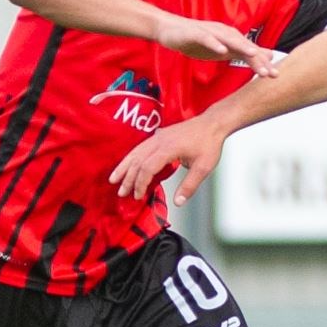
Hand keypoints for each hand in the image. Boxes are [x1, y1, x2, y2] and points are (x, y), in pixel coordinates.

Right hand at [109, 116, 226, 207]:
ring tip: (114, 180)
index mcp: (169, 148)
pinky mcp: (158, 136)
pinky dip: (130, 158)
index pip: (147, 167)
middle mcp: (159, 141)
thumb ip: (189, 185)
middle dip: (128, 179)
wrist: (212, 124)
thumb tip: (178, 202)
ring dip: (124, 167)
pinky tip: (126, 165)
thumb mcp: (203, 167)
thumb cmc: (209, 143)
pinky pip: (139, 147)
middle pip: (138, 161)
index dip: (140, 183)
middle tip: (122, 193)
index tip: (138, 195)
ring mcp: (157, 137)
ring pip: (135, 152)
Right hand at [155, 15, 277, 77]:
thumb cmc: (198, 40)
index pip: (250, 53)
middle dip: (257, 59)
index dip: (263, 64)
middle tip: (269, 72)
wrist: (170, 30)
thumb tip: (265, 56)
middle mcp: (225, 34)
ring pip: (229, 40)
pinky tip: (222, 51)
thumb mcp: (223, 50)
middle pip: (244, 47)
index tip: (276, 76)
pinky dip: (215, 44)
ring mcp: (211, 32)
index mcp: (232, 39)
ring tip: (253, 55)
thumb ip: (243, 53)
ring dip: (242, 47)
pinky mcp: (196, 33)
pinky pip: (207, 38)